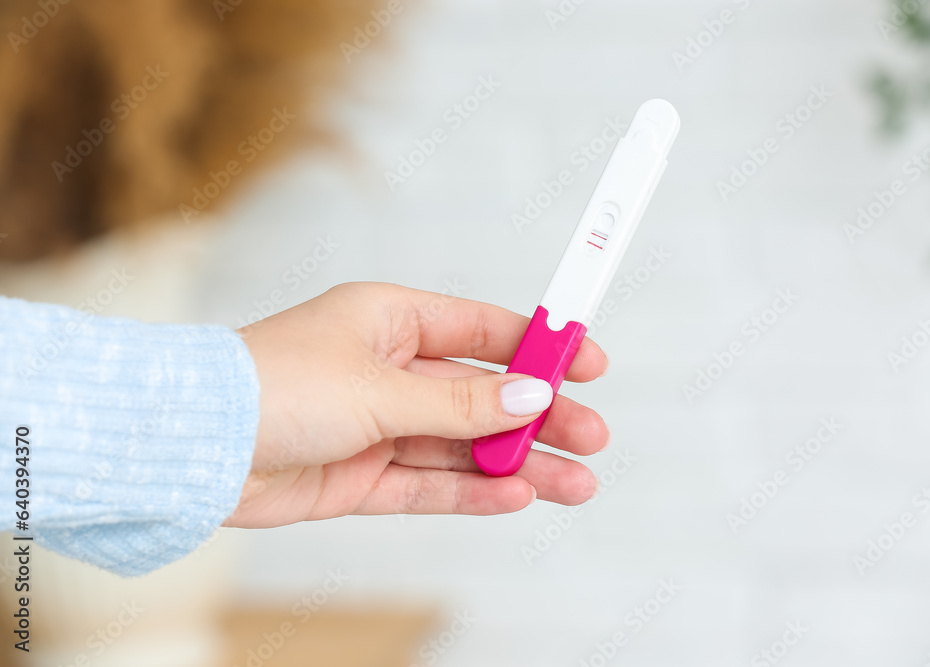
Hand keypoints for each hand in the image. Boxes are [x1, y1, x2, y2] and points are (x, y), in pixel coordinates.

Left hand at [224, 282, 610, 527]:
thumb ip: (461, 402)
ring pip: (465, 445)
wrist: (193, 448)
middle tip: (592, 436)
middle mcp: (389, 370)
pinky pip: (431, 483)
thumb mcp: (380, 388)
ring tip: (575, 482)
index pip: (484, 330)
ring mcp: (378, 425)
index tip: (589, 362)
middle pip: (484, 393)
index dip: (539, 346)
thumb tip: (532, 393)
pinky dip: (473, 490)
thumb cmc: (273, 386)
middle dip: (539, 415)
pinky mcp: (363, 475)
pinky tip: (518, 494)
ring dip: (518, 462)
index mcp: (391, 320)